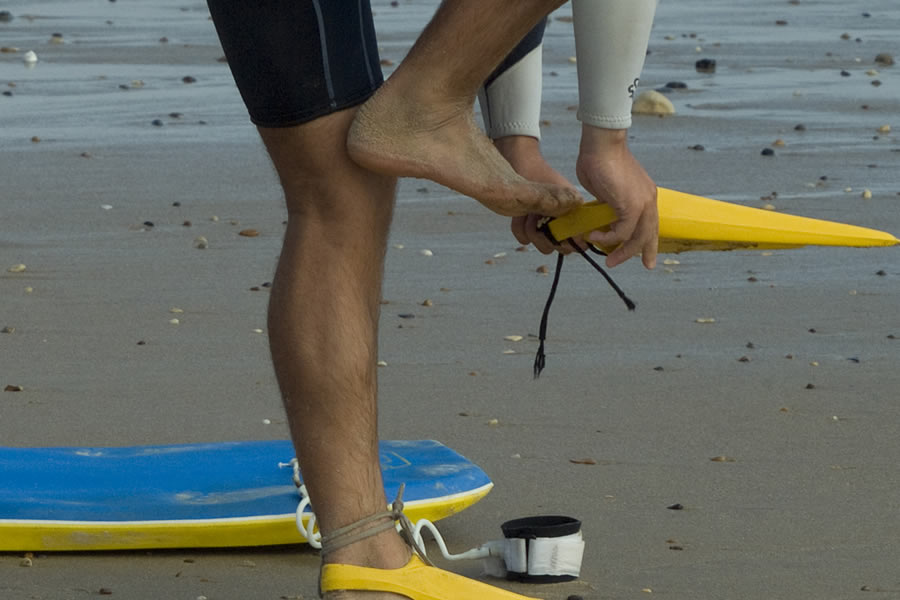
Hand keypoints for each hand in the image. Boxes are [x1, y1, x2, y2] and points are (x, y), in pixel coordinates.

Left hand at [493, 136, 579, 254]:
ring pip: (541, 245)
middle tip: (536, 219)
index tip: (555, 236)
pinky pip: (524, 238)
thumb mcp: (557, 196)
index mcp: (575, 214)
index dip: (567, 243)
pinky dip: (518, 229)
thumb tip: (582, 238)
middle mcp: (562, 222)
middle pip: (558, 247)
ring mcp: (545, 223)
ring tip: (527, 214)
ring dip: (530, 232)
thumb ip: (569, 217)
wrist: (519, 163)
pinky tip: (518, 216)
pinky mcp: (529, 223)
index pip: (578, 242)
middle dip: (544, 238)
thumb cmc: (540, 175)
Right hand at [575, 125, 657, 268]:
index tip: (646, 259)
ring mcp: (642, 202)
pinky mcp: (632, 205)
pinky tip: (594, 237)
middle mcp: (648, 200)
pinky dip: (608, 238)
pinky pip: (622, 231)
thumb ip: (607, 204)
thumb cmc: (599, 160)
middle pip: (648, 234)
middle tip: (625, 264)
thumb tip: (601, 215)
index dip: (649, 243)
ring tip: (608, 259)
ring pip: (637, 237)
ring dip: (622, 251)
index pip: (650, 224)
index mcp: (645, 195)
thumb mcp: (606, 189)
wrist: (601, 144)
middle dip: (639, 253)